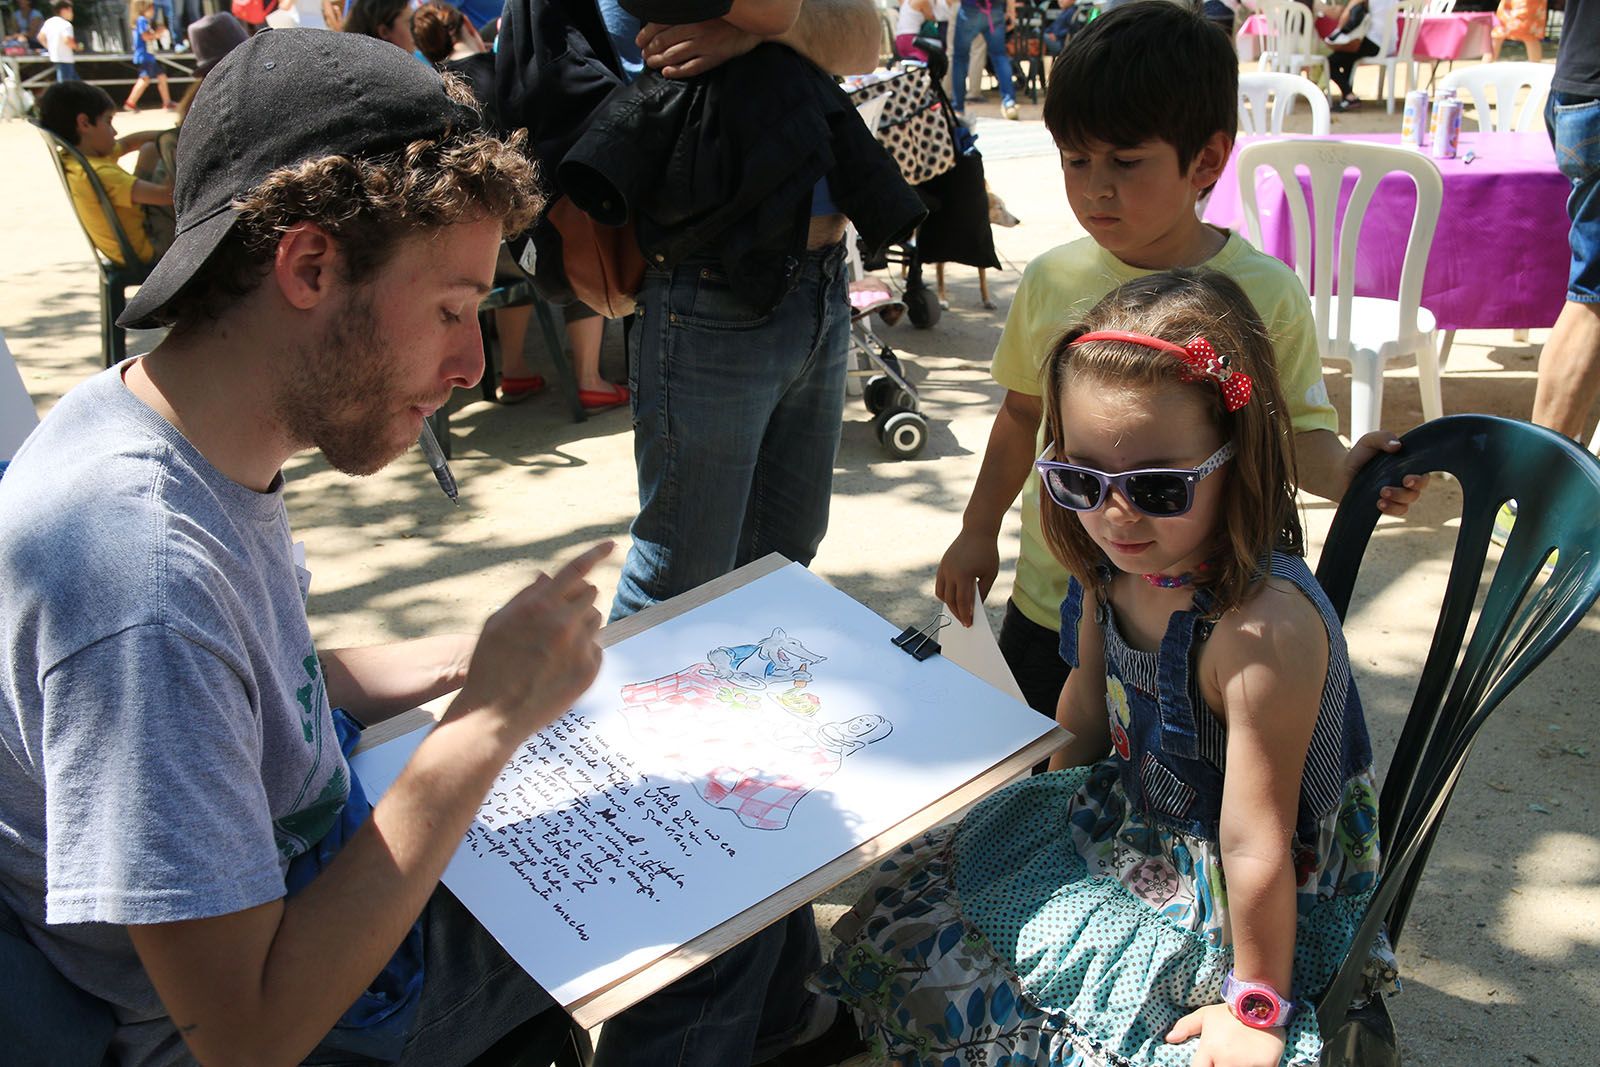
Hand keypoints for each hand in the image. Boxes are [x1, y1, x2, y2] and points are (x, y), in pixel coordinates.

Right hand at [456, 541, 612, 740]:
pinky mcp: (589, 669)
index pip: (575, 570)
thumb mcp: (498, 623)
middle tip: (559, 619)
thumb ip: (527, 596)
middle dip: (578, 600)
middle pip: (590, 593)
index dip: (595, 553)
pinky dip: (583, 652)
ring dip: (582, 625)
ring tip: (555, 648)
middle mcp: (563, 622)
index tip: (612, 544)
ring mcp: (579, 646)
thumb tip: (548, 576)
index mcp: (539, 605)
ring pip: (595, 620)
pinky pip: (596, 647)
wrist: (495, 715)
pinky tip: (559, 668)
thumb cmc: (491, 665)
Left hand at [637, 18, 758, 77]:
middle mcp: (695, 28)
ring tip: (652, 63)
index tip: (639, 41)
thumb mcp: (705, 9)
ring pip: (674, 55)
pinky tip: (667, 73)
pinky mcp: (714, 58)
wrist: (754, 24)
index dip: (646, 34)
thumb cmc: (728, 16)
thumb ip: (687, 14)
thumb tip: (664, 21)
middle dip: (650, 50)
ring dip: (659, 61)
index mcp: (691, 14)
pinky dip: (677, 71)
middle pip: (664, 41)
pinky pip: (691, 67)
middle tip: (644, 55)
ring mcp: (704, 45)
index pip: (661, 24)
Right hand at [934, 528, 999, 627]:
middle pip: (950, 600)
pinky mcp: (942, 565)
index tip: (969, 624)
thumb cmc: (987, 552)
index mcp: (964, 574)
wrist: (977, 530)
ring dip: (949, 604)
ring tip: (959, 611)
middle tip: (964, 621)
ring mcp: (944, 568)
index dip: (965, 615)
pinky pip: (940, 585)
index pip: (962, 601)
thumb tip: (975, 608)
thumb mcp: (990, 574)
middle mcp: (950, 572)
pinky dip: (945, 594)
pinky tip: (954, 598)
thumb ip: (982, 591)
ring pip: (942, 594)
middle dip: (957, 613)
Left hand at [1166, 1003, 1286, 1066]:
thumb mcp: (1206, 1015)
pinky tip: (1252, 1062)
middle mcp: (1226, 1059)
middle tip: (1223, 1061)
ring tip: (1238, 1060)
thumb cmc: (1231, 1012)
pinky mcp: (1267, 1066)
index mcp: (1209, 1049)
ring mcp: (1247, 1064)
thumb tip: (1169, 1038)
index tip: (1209, 1064)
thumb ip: (1186, 1026)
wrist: (1261, 1002)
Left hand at [1347, 431, 1428, 516]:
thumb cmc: (1359, 455)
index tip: (1407, 479)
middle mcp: (1405, 482)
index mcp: (1407, 466)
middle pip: (1416, 491)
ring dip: (1396, 500)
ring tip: (1381, 494)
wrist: (1341, 473)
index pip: (1423, 474)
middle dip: (1406, 492)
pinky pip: (1396, 511)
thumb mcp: (1369, 441)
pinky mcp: (1386, 505)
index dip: (1420, 479)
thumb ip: (1383, 438)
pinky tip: (1379, 504)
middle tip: (1389, 488)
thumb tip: (1397, 445)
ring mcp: (1396, 495)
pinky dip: (1390, 509)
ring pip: (1406, 503)